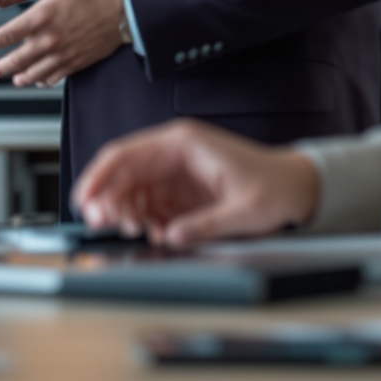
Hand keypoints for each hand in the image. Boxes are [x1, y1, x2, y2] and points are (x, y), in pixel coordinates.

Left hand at [0, 0, 122, 86]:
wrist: (129, 8)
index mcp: (43, 16)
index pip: (6, 35)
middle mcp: (51, 39)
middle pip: (17, 60)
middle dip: (0, 66)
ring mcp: (65, 53)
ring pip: (35, 72)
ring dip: (21, 75)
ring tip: (11, 77)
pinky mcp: (78, 61)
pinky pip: (56, 75)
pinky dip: (44, 78)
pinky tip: (38, 78)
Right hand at [72, 120, 321, 248]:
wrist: (295, 188)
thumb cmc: (274, 188)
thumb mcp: (244, 211)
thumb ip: (205, 224)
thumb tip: (172, 236)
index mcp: (184, 144)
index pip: (126, 154)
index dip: (99, 177)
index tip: (84, 199)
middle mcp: (174, 154)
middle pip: (122, 173)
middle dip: (106, 199)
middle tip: (98, 224)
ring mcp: (175, 172)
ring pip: (131, 190)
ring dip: (125, 213)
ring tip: (132, 233)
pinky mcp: (179, 191)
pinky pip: (149, 205)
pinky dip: (145, 222)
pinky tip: (155, 234)